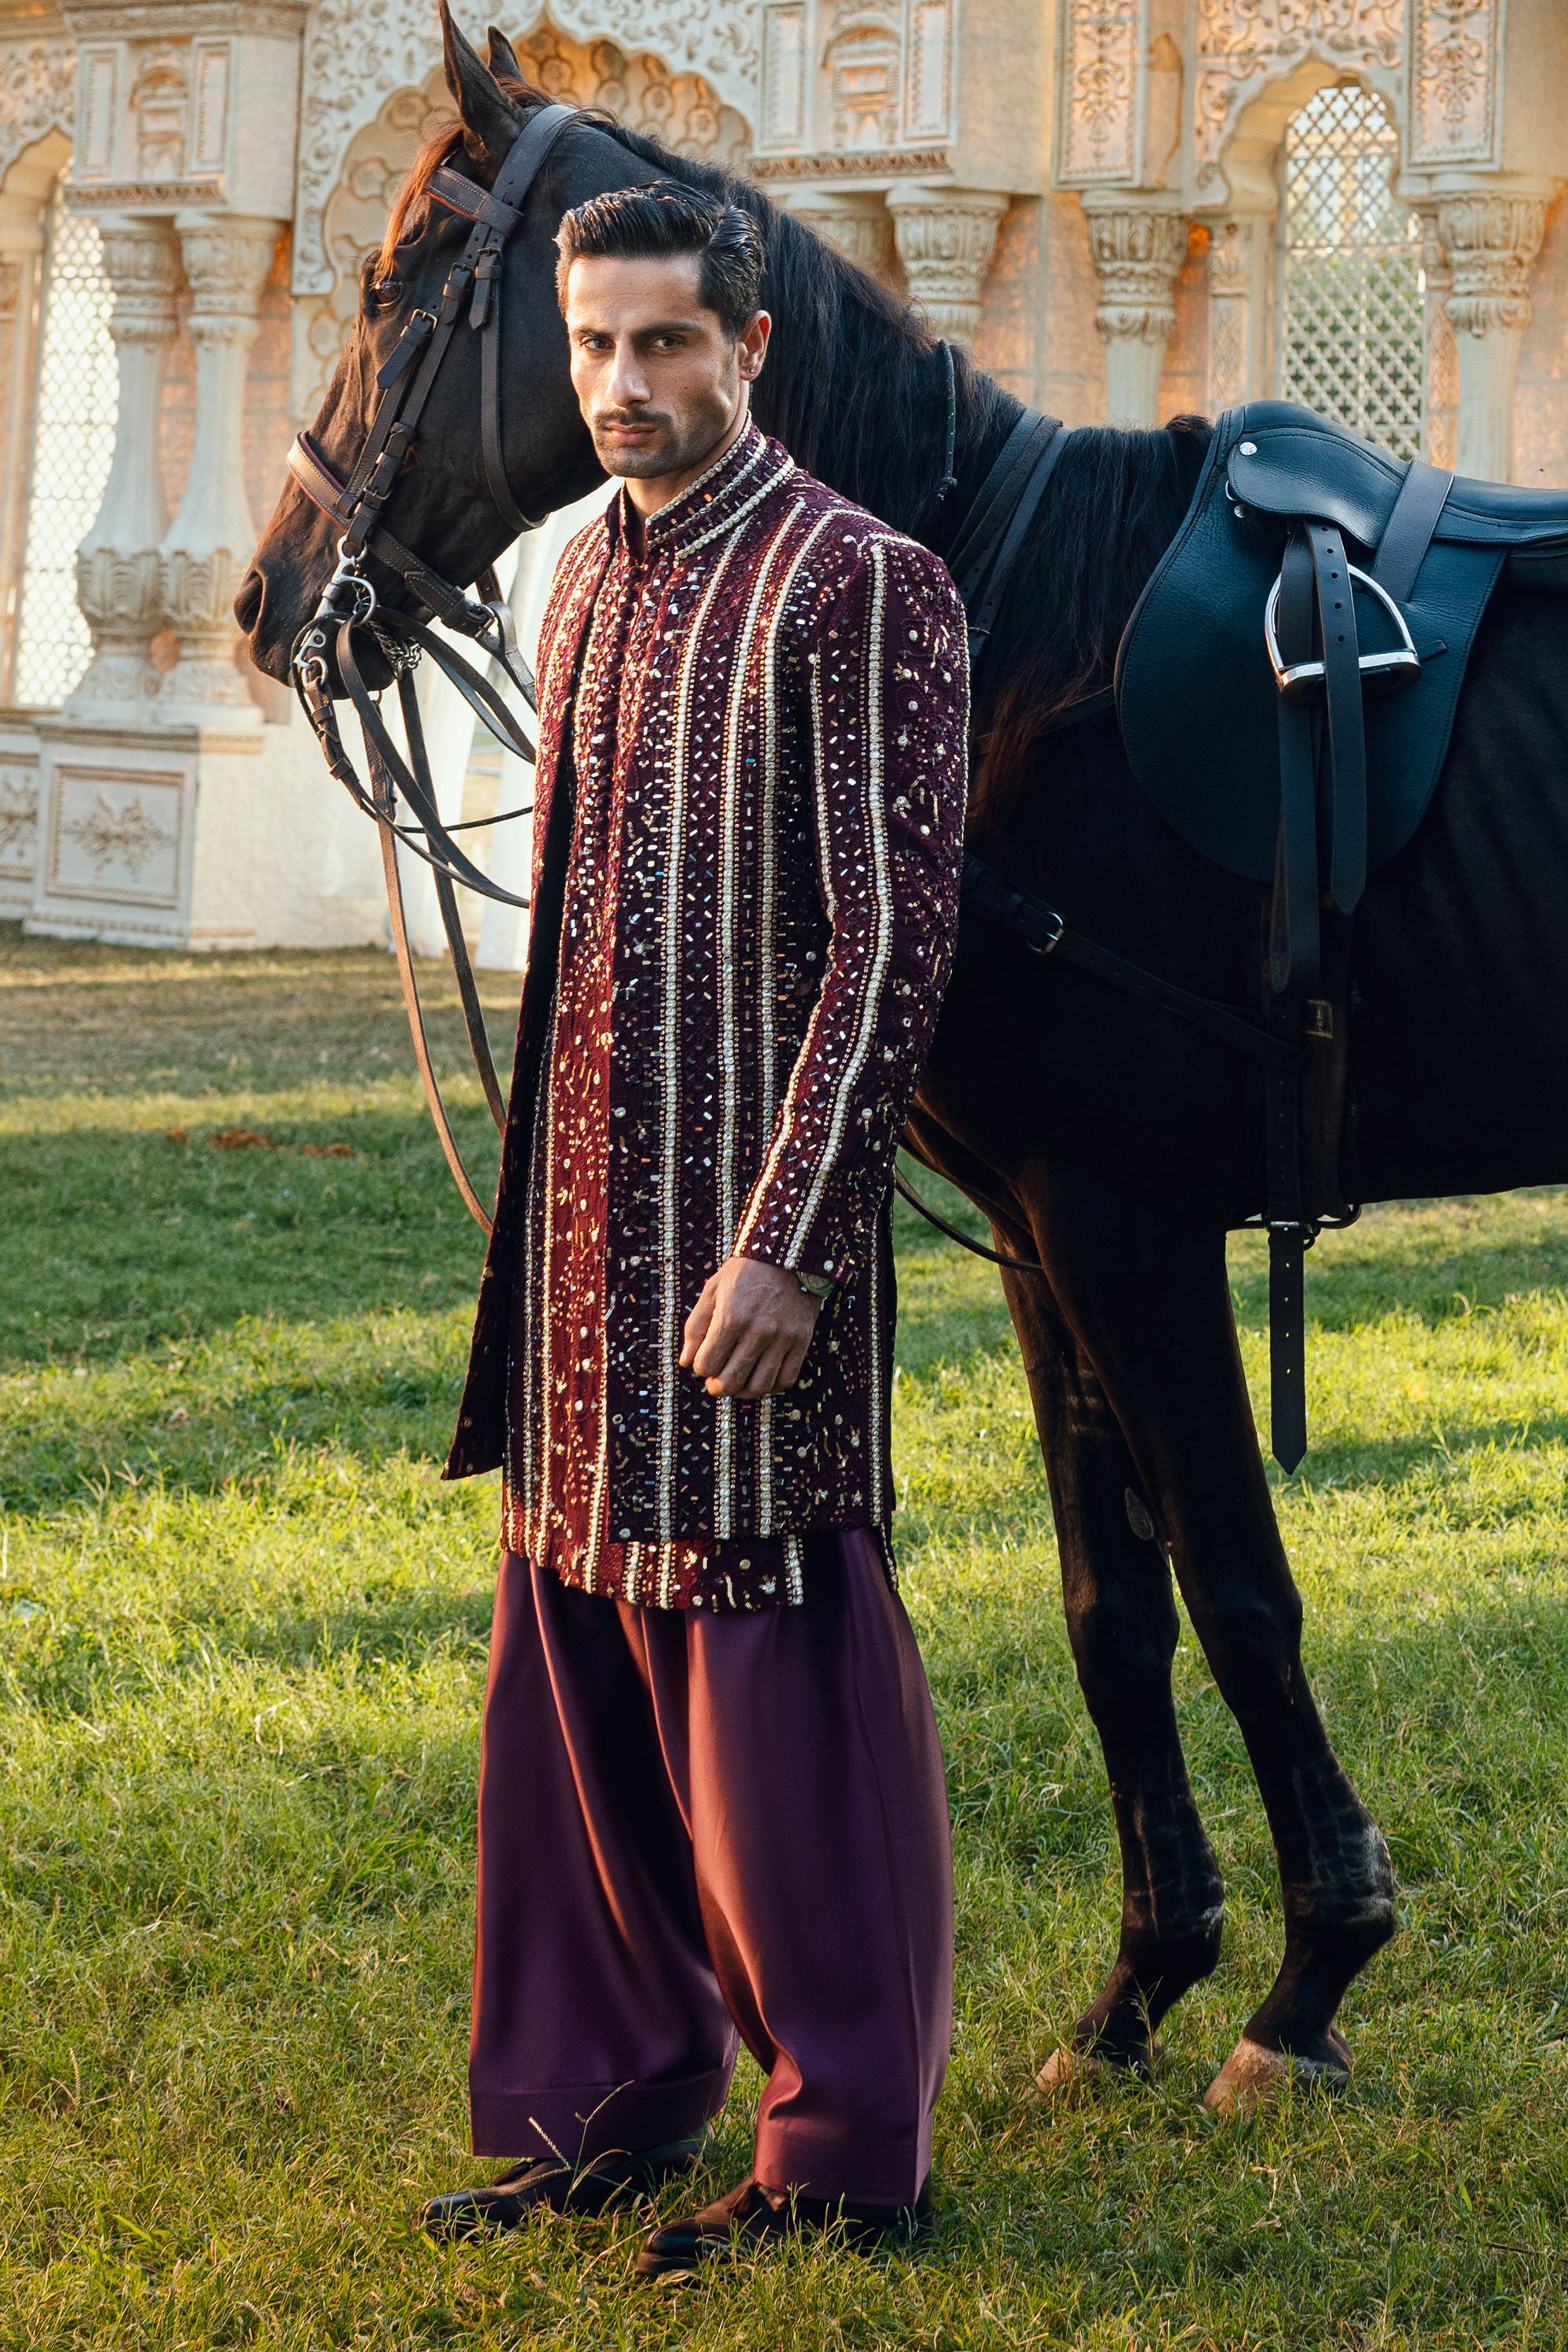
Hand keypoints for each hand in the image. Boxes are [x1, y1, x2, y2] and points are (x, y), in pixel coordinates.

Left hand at [679, 1256, 823, 1400]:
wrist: (788, 1255)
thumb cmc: (745, 1272)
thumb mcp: (712, 1290)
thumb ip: (695, 1327)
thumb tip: (686, 1362)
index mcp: (730, 1318)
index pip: (706, 1365)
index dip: (701, 1368)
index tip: (705, 1361)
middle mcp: (757, 1332)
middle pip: (730, 1381)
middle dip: (717, 1387)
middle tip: (716, 1383)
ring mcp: (782, 1338)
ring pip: (758, 1386)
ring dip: (742, 1391)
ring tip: (737, 1383)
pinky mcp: (801, 1341)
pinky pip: (785, 1379)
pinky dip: (771, 1386)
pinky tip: (761, 1378)